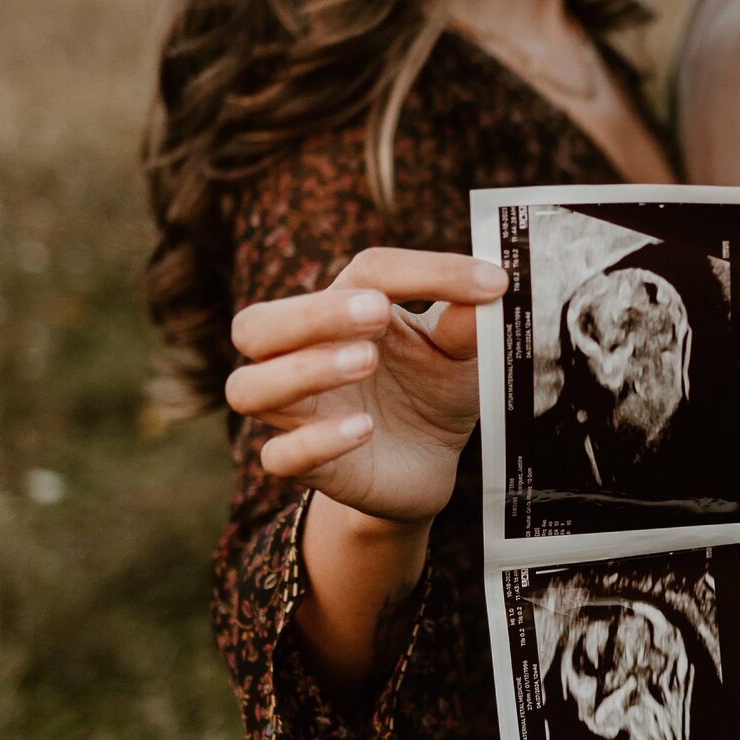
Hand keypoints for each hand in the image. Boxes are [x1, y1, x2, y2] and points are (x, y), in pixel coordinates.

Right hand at [225, 248, 507, 522]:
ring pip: (249, 389)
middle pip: (256, 326)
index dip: (424, 272)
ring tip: (366, 362)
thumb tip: (490, 289)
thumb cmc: (433, 392)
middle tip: (378, 312)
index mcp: (340, 312)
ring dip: (302, 371)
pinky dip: (315, 441)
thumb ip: (468, 324)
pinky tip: (363, 429)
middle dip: (311, 314)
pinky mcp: (306, 468)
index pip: (364, 272)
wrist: (429, 465)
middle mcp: (301, 356)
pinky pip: (278, 457)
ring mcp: (298, 414)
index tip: (490, 282)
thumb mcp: (461, 355)